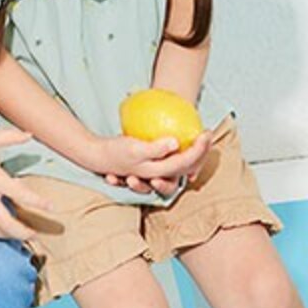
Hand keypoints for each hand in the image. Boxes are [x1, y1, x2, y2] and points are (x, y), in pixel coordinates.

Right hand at [0, 127, 50, 241]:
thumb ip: (12, 137)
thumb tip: (30, 134)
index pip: (21, 195)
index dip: (39, 203)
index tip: (52, 207)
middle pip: (7, 223)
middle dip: (23, 232)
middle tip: (35, 233)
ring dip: (9, 235)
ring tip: (20, 234)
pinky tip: (1, 227)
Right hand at [95, 131, 212, 195]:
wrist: (99, 156)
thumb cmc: (116, 152)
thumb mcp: (134, 149)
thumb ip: (155, 149)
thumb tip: (175, 143)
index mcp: (160, 171)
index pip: (186, 161)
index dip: (199, 148)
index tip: (205, 132)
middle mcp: (162, 174)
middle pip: (189, 166)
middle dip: (202, 152)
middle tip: (207, 134)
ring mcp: (159, 171)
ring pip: (184, 166)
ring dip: (196, 155)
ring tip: (202, 140)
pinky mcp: (155, 164)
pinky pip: (175, 160)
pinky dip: (186, 155)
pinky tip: (194, 143)